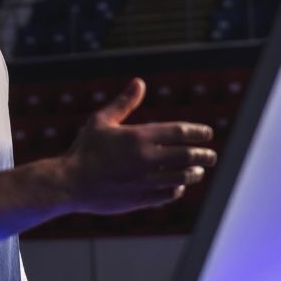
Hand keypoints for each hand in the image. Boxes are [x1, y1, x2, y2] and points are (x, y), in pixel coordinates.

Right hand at [62, 78, 216, 214]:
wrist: (69, 183)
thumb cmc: (84, 150)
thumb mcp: (101, 121)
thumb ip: (124, 103)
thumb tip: (139, 82)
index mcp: (139, 137)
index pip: (179, 132)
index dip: (198, 132)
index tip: (207, 133)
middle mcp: (146, 159)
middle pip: (187, 155)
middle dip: (203, 155)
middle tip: (211, 155)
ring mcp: (145, 180)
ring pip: (182, 177)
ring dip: (194, 173)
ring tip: (199, 171)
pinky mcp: (141, 198)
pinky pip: (168, 194)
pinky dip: (177, 189)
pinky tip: (178, 186)